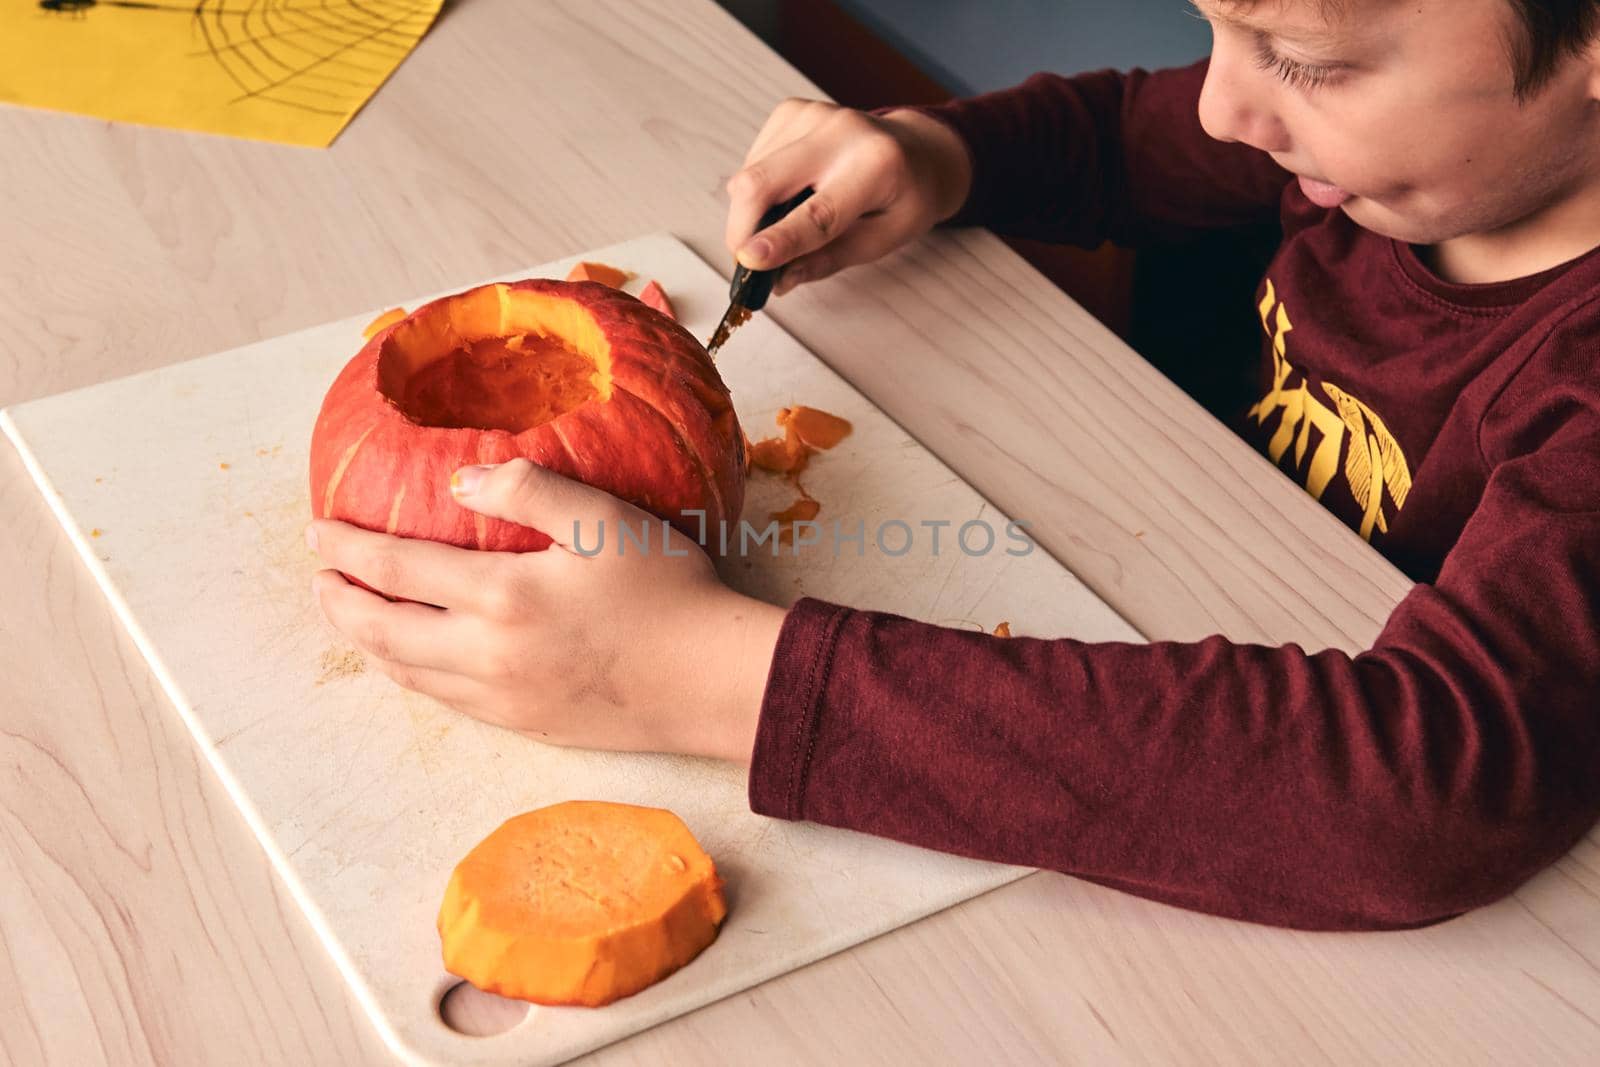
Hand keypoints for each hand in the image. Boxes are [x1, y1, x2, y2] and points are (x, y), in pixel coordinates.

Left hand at [306, 459, 785, 762]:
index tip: (318, 532)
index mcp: (501, 596)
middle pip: (382, 632)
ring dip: (368, 643)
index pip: (394, 570)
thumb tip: (459, 483)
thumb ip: (527, 489)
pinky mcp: (525, 724)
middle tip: (320, 578)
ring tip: (353, 617)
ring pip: (407, 674)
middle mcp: (487, 654)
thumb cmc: (668, 592)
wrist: (712, 681)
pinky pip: (446, 700)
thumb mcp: (603, 518)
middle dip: (339, 603)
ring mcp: (502, 698)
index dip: (346, 549)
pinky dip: (410, 675)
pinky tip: (414, 661)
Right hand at [725, 100, 971, 294]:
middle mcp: (843, 130)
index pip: (818, 212)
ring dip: (751, 211)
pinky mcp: (792, 110)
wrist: (917, 149)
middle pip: (763, 181)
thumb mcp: (883, 239)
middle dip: (741, 227)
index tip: (746, 260)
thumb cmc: (904, 199)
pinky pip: (755, 159)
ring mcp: (813, 114)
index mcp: (877, 166)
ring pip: (751, 172)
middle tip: (743, 263)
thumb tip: (780, 279)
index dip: (780, 238)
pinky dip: (759, 187)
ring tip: (782, 224)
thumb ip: (830, 259)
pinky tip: (789, 191)